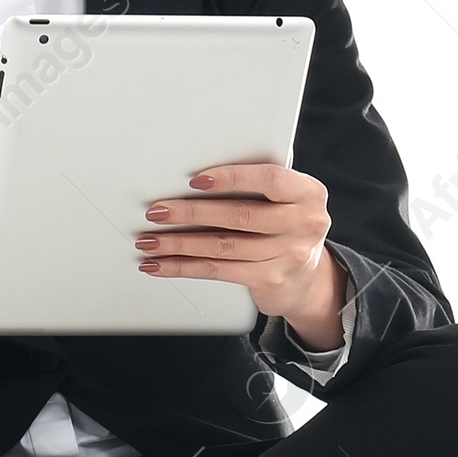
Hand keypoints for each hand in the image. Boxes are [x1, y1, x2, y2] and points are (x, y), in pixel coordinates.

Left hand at [134, 162, 344, 347]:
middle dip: (191, 213)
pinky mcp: (270, 280)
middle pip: (240, 215)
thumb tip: (198, 176)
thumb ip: (256, 183)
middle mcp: (304, 223)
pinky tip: (162, 264)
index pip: (270, 179)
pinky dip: (184, 267)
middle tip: (158, 211)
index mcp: (307, 192)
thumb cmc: (285, 226)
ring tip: (150, 240)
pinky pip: (219, 271)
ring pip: (223, 246)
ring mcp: (289, 255)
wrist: (305, 280)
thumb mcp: (285, 199)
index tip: (196, 180)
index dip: (232, 178)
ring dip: (179, 243)